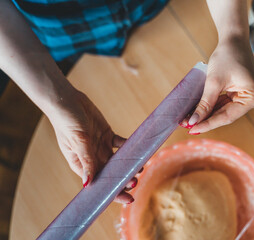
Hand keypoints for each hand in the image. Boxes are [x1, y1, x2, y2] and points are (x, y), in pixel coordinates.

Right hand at [47, 89, 135, 203]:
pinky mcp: (107, 134)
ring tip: (141, 168)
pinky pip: (120, 144)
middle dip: (123, 180)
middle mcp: (91, 157)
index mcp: (80, 163)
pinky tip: (139, 150)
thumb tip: (88, 184)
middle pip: (110, 173)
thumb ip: (86, 160)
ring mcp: (100, 146)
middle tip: (136, 182)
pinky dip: (129, 148)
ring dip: (129, 165)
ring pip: (118, 160)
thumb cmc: (66, 121)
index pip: (98, 183)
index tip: (127, 199)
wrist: (67, 100)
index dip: (112, 192)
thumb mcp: (78, 141)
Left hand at [181, 37, 253, 133]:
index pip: (227, 116)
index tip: (192, 130)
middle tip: (186, 126)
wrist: (234, 39)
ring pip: (223, 111)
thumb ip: (205, 103)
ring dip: (206, 115)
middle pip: (225, 115)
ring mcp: (247, 98)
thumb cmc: (227, 55)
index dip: (208, 124)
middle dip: (205, 120)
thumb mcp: (214, 81)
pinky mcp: (240, 95)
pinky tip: (197, 113)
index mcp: (253, 97)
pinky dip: (210, 108)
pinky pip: (224, 105)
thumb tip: (194, 122)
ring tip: (188, 121)